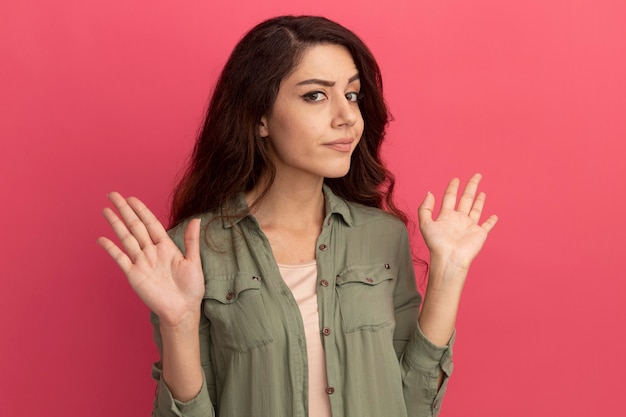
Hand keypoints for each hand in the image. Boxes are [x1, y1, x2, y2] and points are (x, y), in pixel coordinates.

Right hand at [97, 192, 204, 327]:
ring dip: (116, 224)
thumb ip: (191, 240)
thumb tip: (197, 219)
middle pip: (135, 226)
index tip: (132, 198)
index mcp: (166, 247)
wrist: (183, 310)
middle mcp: (152, 252)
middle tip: (113, 195)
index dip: (141, 210)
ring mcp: (142, 263)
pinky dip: (111, 249)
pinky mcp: (134, 275)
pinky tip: (102, 239)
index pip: (151, 223)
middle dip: (125, 210)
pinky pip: (121, 259)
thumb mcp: (194, 262)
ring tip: (106, 210)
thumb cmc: (191, 289)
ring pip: (126, 238)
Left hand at [418, 173, 497, 272]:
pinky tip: (494, 216)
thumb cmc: (437, 244)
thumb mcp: (425, 223)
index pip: (450, 197)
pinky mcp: (479, 233)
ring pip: (476, 209)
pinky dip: (491, 221)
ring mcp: (469, 226)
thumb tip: (429, 193)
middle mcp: (458, 219)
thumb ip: (425, 208)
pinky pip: (487, 225)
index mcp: (446, 216)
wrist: (449, 258)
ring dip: (479, 200)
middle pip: (466, 198)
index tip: (456, 179)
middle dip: (471, 186)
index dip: (452, 187)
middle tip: (476, 175)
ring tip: (482, 191)